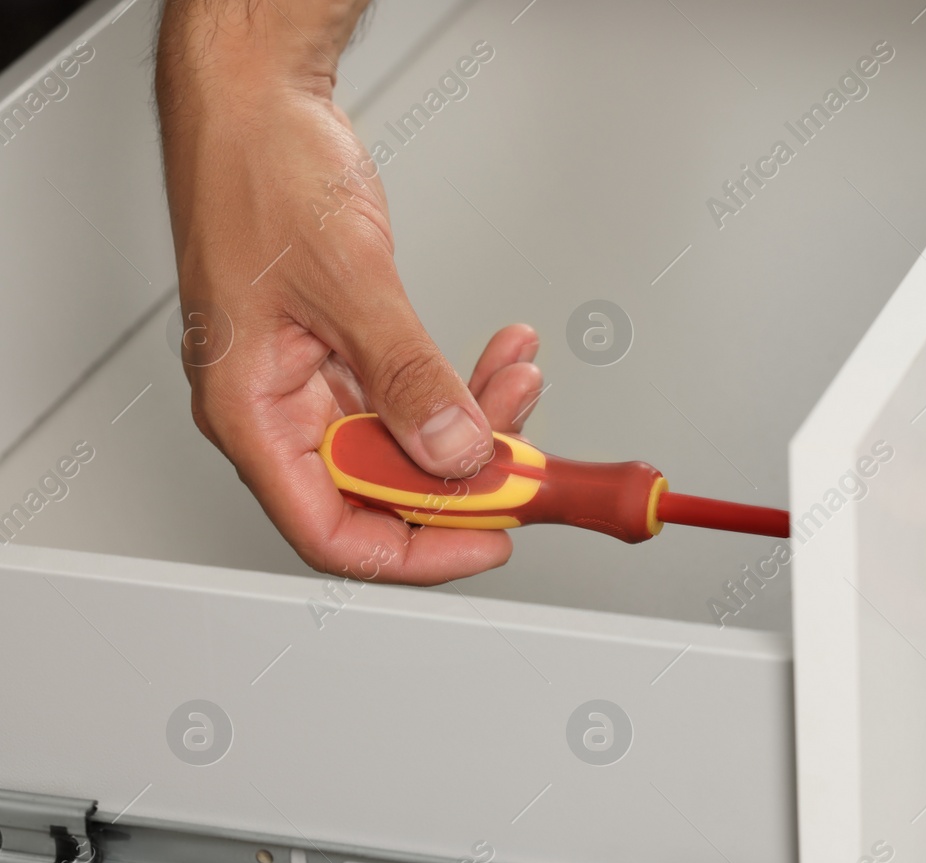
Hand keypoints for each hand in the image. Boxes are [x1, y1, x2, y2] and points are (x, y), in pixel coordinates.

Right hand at [157, 1, 539, 583]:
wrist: (256, 101)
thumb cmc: (257, 171)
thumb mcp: (348, 283)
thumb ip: (407, 377)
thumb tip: (455, 453)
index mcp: (250, 414)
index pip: (333, 531)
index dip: (418, 551)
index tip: (490, 538)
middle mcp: (278, 410)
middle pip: (383, 491)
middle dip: (464, 472)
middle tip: (528, 455)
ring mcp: (312, 383)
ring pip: (409, 441)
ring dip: (477, 418)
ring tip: (520, 378)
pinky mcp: (345, 352)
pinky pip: (413, 392)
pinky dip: (464, 380)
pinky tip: (503, 356)